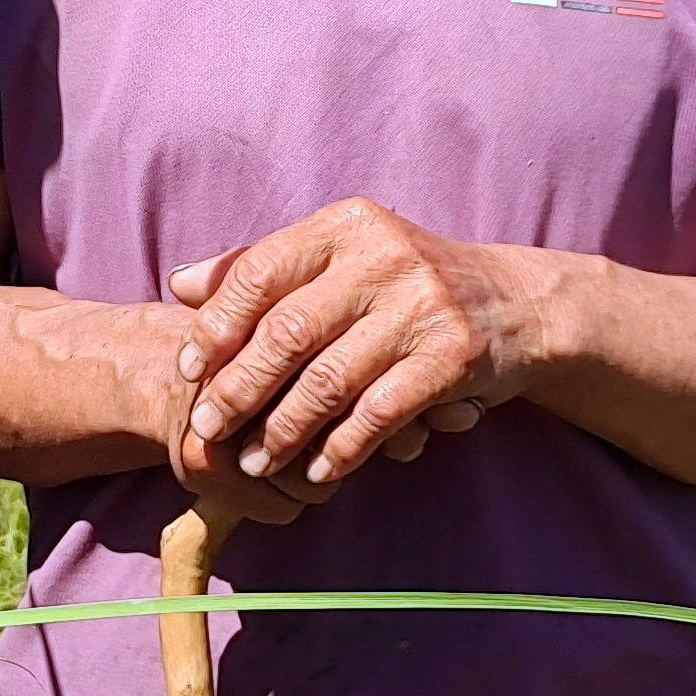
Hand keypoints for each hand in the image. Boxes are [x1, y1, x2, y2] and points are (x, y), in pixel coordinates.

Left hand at [170, 201, 544, 495]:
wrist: (515, 303)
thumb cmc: (405, 285)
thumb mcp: (341, 258)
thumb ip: (264, 268)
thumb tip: (180, 282)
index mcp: (344, 225)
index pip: (260, 271)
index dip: (217, 325)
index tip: (188, 368)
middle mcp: (383, 256)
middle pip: (288, 331)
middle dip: (239, 388)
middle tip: (208, 428)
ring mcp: (422, 306)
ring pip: (330, 380)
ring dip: (285, 429)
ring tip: (255, 460)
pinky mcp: (454, 356)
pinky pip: (381, 413)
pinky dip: (343, 448)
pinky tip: (319, 470)